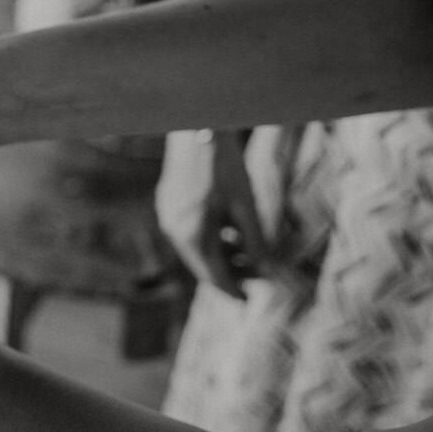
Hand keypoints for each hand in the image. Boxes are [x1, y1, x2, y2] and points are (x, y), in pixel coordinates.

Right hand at [155, 128, 267, 298]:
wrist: (196, 129)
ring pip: (196, 250)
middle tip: (255, 273)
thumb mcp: (247, 205)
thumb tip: (265, 271)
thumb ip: (255, 241)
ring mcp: (168, 218)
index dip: (234, 291)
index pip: (214, 277)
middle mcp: (175, 232)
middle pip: (203, 266)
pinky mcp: (167, 205)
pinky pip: (188, 234)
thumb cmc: (225, 166)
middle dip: (229, 273)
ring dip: (220, 255)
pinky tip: (227, 229)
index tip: (249, 302)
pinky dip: (208, 239)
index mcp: (194, 236)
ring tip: (245, 248)